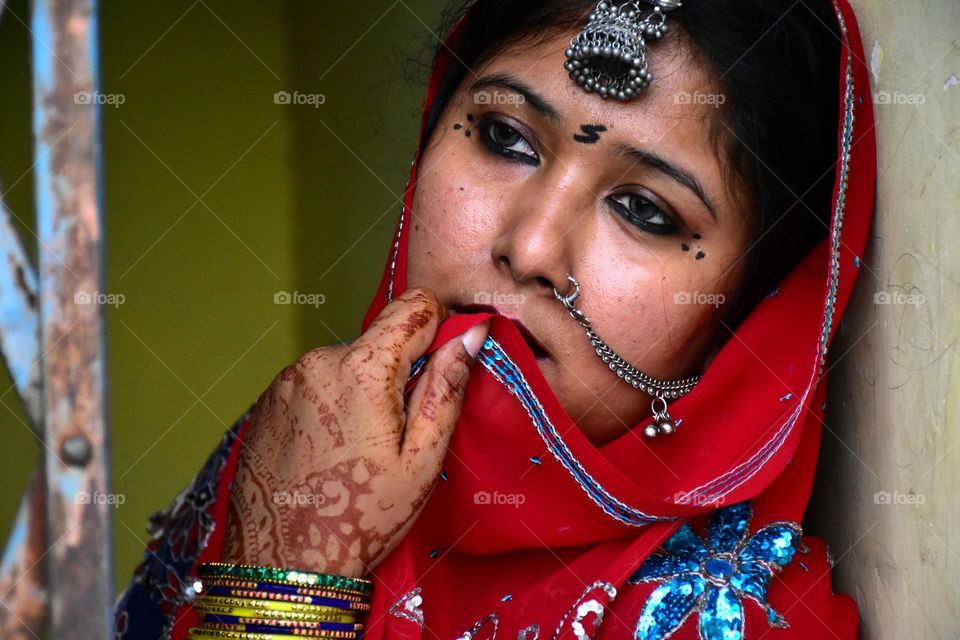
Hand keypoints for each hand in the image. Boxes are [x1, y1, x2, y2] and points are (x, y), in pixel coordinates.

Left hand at [222, 287, 488, 576]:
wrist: (283, 564)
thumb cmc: (360, 519)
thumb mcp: (421, 459)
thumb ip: (446, 387)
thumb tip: (471, 334)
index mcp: (363, 369)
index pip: (414, 306)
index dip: (437, 327)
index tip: (442, 362)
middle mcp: (318, 361)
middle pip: (378, 342)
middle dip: (396, 374)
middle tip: (395, 435)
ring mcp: (286, 381)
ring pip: (345, 365)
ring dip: (360, 391)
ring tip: (357, 451)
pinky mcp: (266, 401)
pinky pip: (313, 386)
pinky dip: (329, 406)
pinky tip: (329, 452)